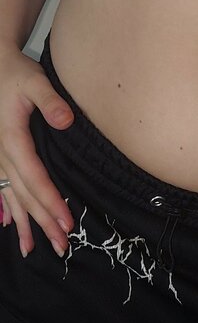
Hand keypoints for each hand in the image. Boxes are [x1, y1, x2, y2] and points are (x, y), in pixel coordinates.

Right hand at [0, 44, 74, 258]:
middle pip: (23, 195)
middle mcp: (0, 154)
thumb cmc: (15, 73)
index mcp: (12, 139)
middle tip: (61, 246)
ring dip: (22, 223)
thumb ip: (51, 101)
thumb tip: (67, 121)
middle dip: (42, 222)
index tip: (66, 221)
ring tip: (31, 250)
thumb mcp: (34, 81)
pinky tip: (6, 224)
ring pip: (9, 196)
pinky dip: (4, 207)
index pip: (35, 177)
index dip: (50, 201)